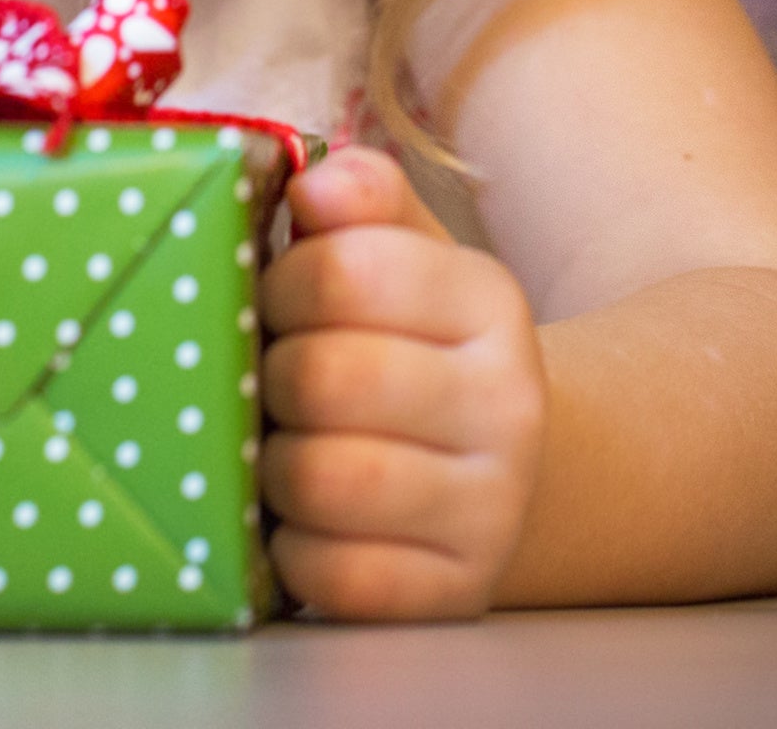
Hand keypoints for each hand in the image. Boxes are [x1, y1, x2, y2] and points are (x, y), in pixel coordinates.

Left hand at [259, 147, 545, 618]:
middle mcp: (510, 404)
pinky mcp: (459, 592)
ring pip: (325, 481)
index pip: (344, 270)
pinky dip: (294, 552)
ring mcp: (493, 508)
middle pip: (325, 378)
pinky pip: (337, 575)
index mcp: (487, 300)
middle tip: (268, 382)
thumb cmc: (405, 344)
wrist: (495, 469)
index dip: (277, 284)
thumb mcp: (399, 253)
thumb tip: (313, 185)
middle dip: (267, 378)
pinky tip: (301, 525)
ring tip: (279, 450)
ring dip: (271, 467)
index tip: (273, 300)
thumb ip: (357, 199)